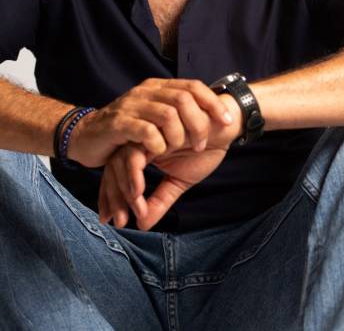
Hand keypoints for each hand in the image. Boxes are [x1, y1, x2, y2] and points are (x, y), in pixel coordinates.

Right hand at [68, 78, 233, 167]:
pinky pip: (145, 130)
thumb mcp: (157, 123)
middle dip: (198, 123)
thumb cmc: (127, 133)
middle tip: (200, 145)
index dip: (213, 103)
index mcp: (159, 88)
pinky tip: (158, 153)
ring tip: (179, 150)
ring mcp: (131, 105)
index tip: (227, 122)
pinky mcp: (118, 123)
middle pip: (184, 98)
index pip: (193, 86)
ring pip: (167, 113)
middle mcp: (146, 91)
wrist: (86, 137)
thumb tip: (217, 122)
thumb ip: (181, 120)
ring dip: (179, 135)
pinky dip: (158, 143)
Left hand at [98, 94, 242, 229]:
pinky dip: (136, 173)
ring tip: (134, 205)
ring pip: (124, 157)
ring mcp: (151, 130)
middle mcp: (142, 138)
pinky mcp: (160, 126)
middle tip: (120, 220)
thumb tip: (142, 225)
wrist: (227, 124)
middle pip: (115, 164)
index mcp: (142, 148)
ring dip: (127, 184)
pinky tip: (140, 192)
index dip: (111, 196)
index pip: (116, 171)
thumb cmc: (204, 148)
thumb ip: (160, 200)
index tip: (112, 221)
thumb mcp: (180, 180)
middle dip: (114, 194)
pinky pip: (140, 150)